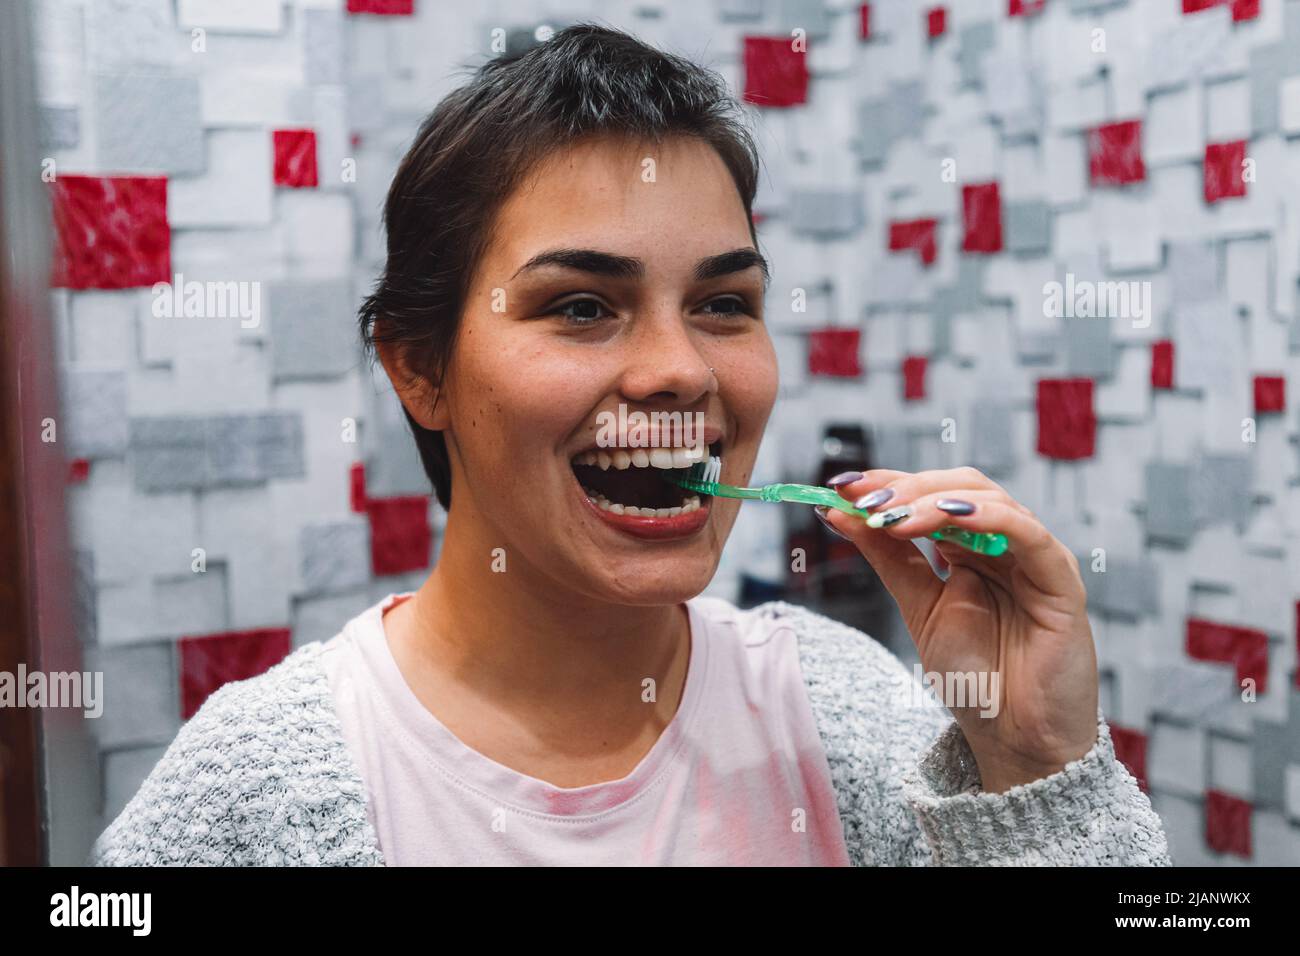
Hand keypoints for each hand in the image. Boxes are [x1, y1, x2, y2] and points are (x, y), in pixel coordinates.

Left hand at [817, 466, 1099, 793]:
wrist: (1015, 739)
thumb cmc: (975, 678)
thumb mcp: (918, 607)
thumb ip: (886, 558)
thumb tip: (838, 513)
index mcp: (973, 548)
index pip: (933, 494)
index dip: (890, 483)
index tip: (842, 485)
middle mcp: (1006, 544)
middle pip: (961, 486)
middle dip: (908, 488)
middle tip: (865, 500)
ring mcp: (1036, 558)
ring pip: (991, 500)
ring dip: (935, 501)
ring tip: (893, 516)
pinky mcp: (1062, 580)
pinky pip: (1030, 534)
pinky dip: (989, 517)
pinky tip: (950, 516)